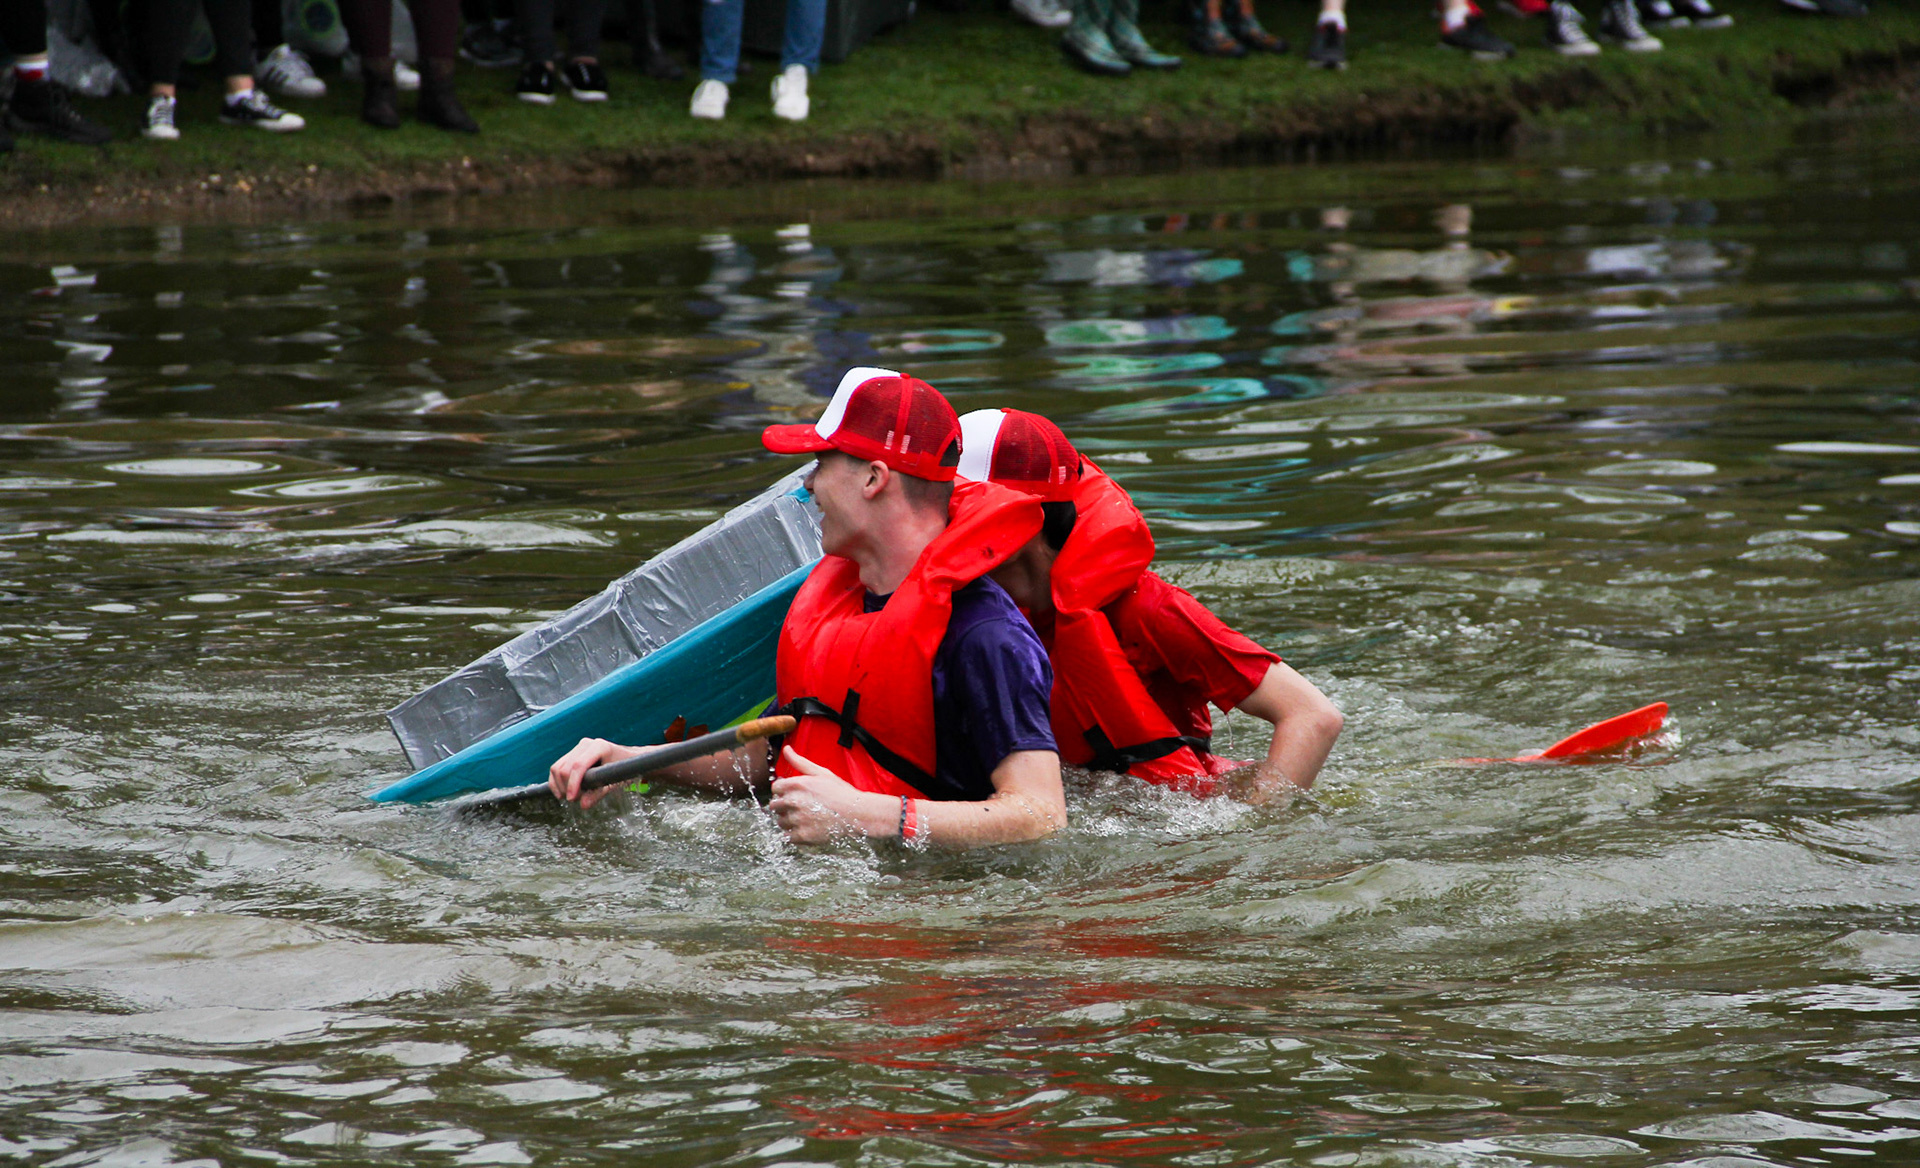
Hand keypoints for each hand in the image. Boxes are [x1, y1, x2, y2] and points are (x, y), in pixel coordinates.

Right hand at [548, 737, 647, 808]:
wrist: (628, 758)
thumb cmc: (625, 769)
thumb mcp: (614, 783)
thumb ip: (598, 794)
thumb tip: (583, 805)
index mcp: (600, 747)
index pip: (578, 765)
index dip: (573, 784)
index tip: (572, 799)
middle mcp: (586, 744)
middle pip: (565, 768)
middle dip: (566, 787)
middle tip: (576, 800)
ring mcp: (578, 747)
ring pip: (557, 767)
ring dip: (560, 786)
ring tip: (573, 797)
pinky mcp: (572, 753)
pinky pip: (557, 767)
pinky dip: (556, 782)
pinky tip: (562, 793)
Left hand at [768, 746, 886, 843]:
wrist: (857, 814)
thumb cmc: (841, 792)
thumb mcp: (821, 773)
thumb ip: (800, 762)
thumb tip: (786, 749)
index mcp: (796, 785)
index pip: (775, 788)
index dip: (783, 791)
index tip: (793, 794)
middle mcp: (792, 802)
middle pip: (774, 806)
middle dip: (784, 806)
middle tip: (799, 807)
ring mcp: (796, 820)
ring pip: (780, 822)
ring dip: (788, 820)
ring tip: (805, 818)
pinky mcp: (801, 836)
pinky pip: (787, 836)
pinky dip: (794, 834)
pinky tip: (806, 828)